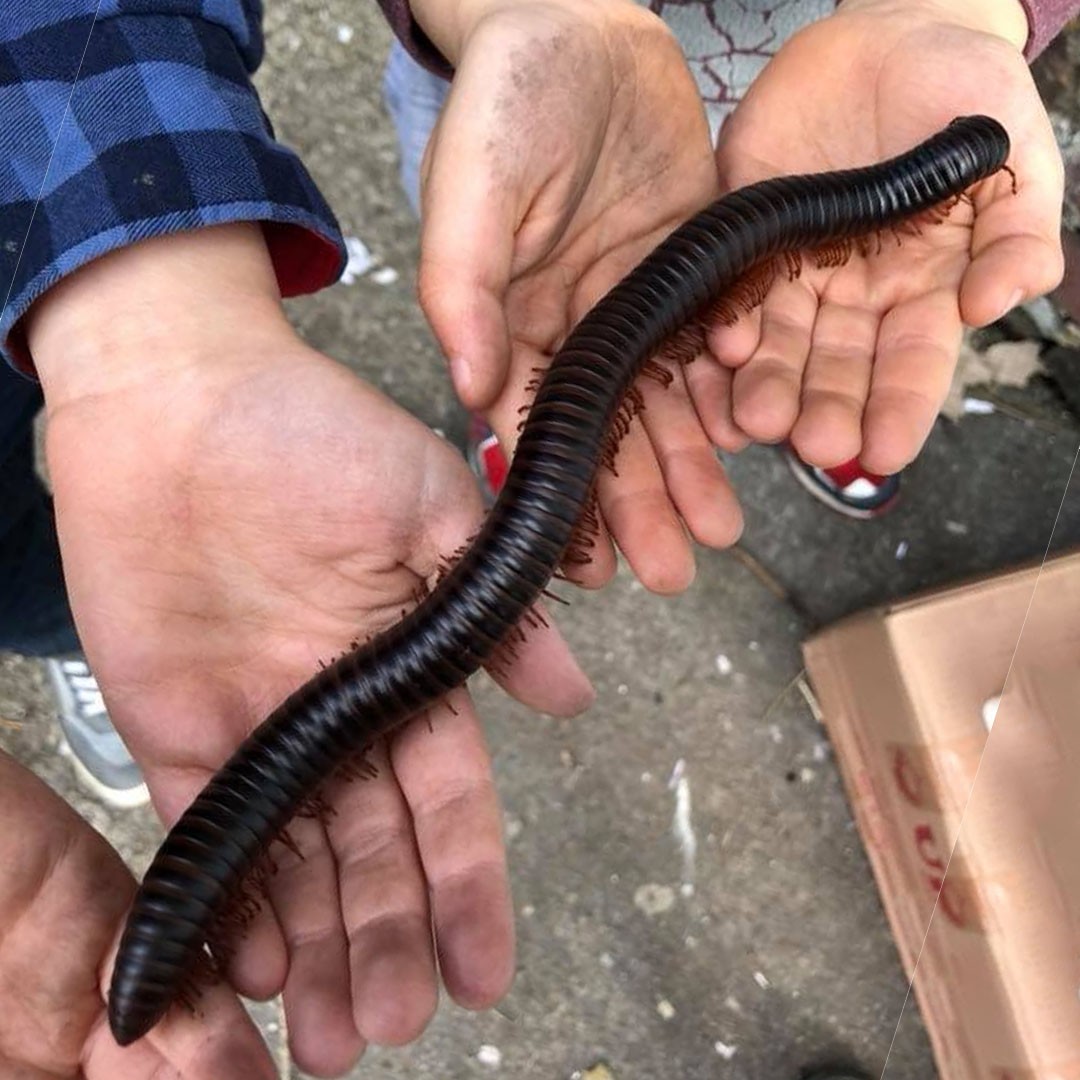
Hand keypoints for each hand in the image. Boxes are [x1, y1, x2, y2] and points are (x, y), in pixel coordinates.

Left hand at [28, 224, 593, 1076]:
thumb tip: (573, 694)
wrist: (177, 398)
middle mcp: (339, 711)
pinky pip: (209, 833)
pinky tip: (261, 966)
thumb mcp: (430, 501)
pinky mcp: (174, 727)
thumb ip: (497, 603)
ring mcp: (257, 725)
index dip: (468, 885)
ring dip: (319, 948)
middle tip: (396, 1025)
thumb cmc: (312, 431)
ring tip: (337, 1034)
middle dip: (389, 938)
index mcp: (405, 666)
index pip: (449, 800)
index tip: (486, 967)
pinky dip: (234, 903)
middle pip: (373, 852)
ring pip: (297, 864)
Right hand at [410, 0, 744, 594]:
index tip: (591, 567)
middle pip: (611, 435)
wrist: (581, 26)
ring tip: (721, 530)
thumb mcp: (472, 183)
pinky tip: (748, 444)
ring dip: (692, 470)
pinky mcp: (686, 272)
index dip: (566, 499)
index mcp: (515, 324)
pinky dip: (730, 395)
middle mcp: (575, 330)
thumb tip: (471, 386)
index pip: (539, 431)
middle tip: (676, 570)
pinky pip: (712, 346)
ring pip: (667, 404)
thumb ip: (466, 284)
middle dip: (641, 505)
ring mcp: (634, 305)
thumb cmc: (511, 99)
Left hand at [709, 0, 1064, 473]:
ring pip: (777, 343)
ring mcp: (793, 269)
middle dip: (824, 409)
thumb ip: (1015, 234)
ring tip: (757, 422)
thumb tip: (1002, 303)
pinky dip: (724, 319)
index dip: (898, 411)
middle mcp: (851, 296)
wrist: (891, 31)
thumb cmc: (965, 97)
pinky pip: (731, 286)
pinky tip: (721, 348)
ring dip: (766, 384)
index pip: (909, 367)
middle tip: (812, 446)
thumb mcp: (1011, 160)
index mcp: (919, 292)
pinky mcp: (745, 231)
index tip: (883, 453)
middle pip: (836, 368)